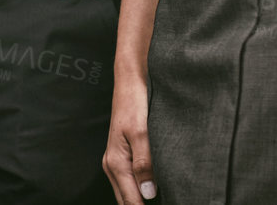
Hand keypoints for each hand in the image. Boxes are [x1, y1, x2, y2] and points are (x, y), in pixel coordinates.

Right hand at [103, 69, 155, 202]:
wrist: (130, 83)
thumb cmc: (135, 105)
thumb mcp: (142, 133)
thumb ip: (144, 164)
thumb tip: (148, 194)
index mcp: (116, 163)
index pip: (132, 202)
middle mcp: (112, 166)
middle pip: (126, 202)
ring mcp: (116, 162)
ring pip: (127, 194)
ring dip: (140, 202)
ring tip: (164, 202)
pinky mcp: (122, 157)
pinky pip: (128, 184)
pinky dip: (139, 194)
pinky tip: (154, 195)